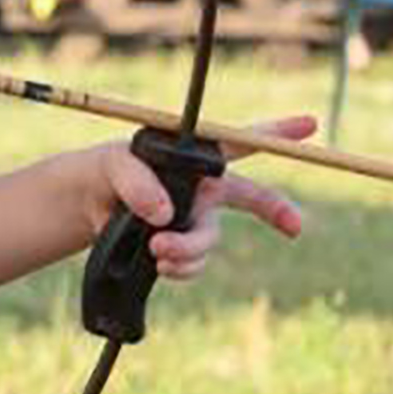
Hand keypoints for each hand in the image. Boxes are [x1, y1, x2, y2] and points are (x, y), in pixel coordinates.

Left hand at [86, 115, 311, 279]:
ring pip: (210, 240)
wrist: (83, 208)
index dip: (276, 133)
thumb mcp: (112, 164)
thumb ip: (137, 182)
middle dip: (278, 211)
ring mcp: (194, 220)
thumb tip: (165, 215)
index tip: (309, 126)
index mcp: (193, 157)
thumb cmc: (102, 171)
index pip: (239, 141)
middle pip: (251, 197)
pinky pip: (193, 263)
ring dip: (188, 248)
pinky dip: (179, 266)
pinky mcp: (180, 247)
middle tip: (296, 226)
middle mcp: (202, 189)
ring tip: (156, 248)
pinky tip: (158, 261)